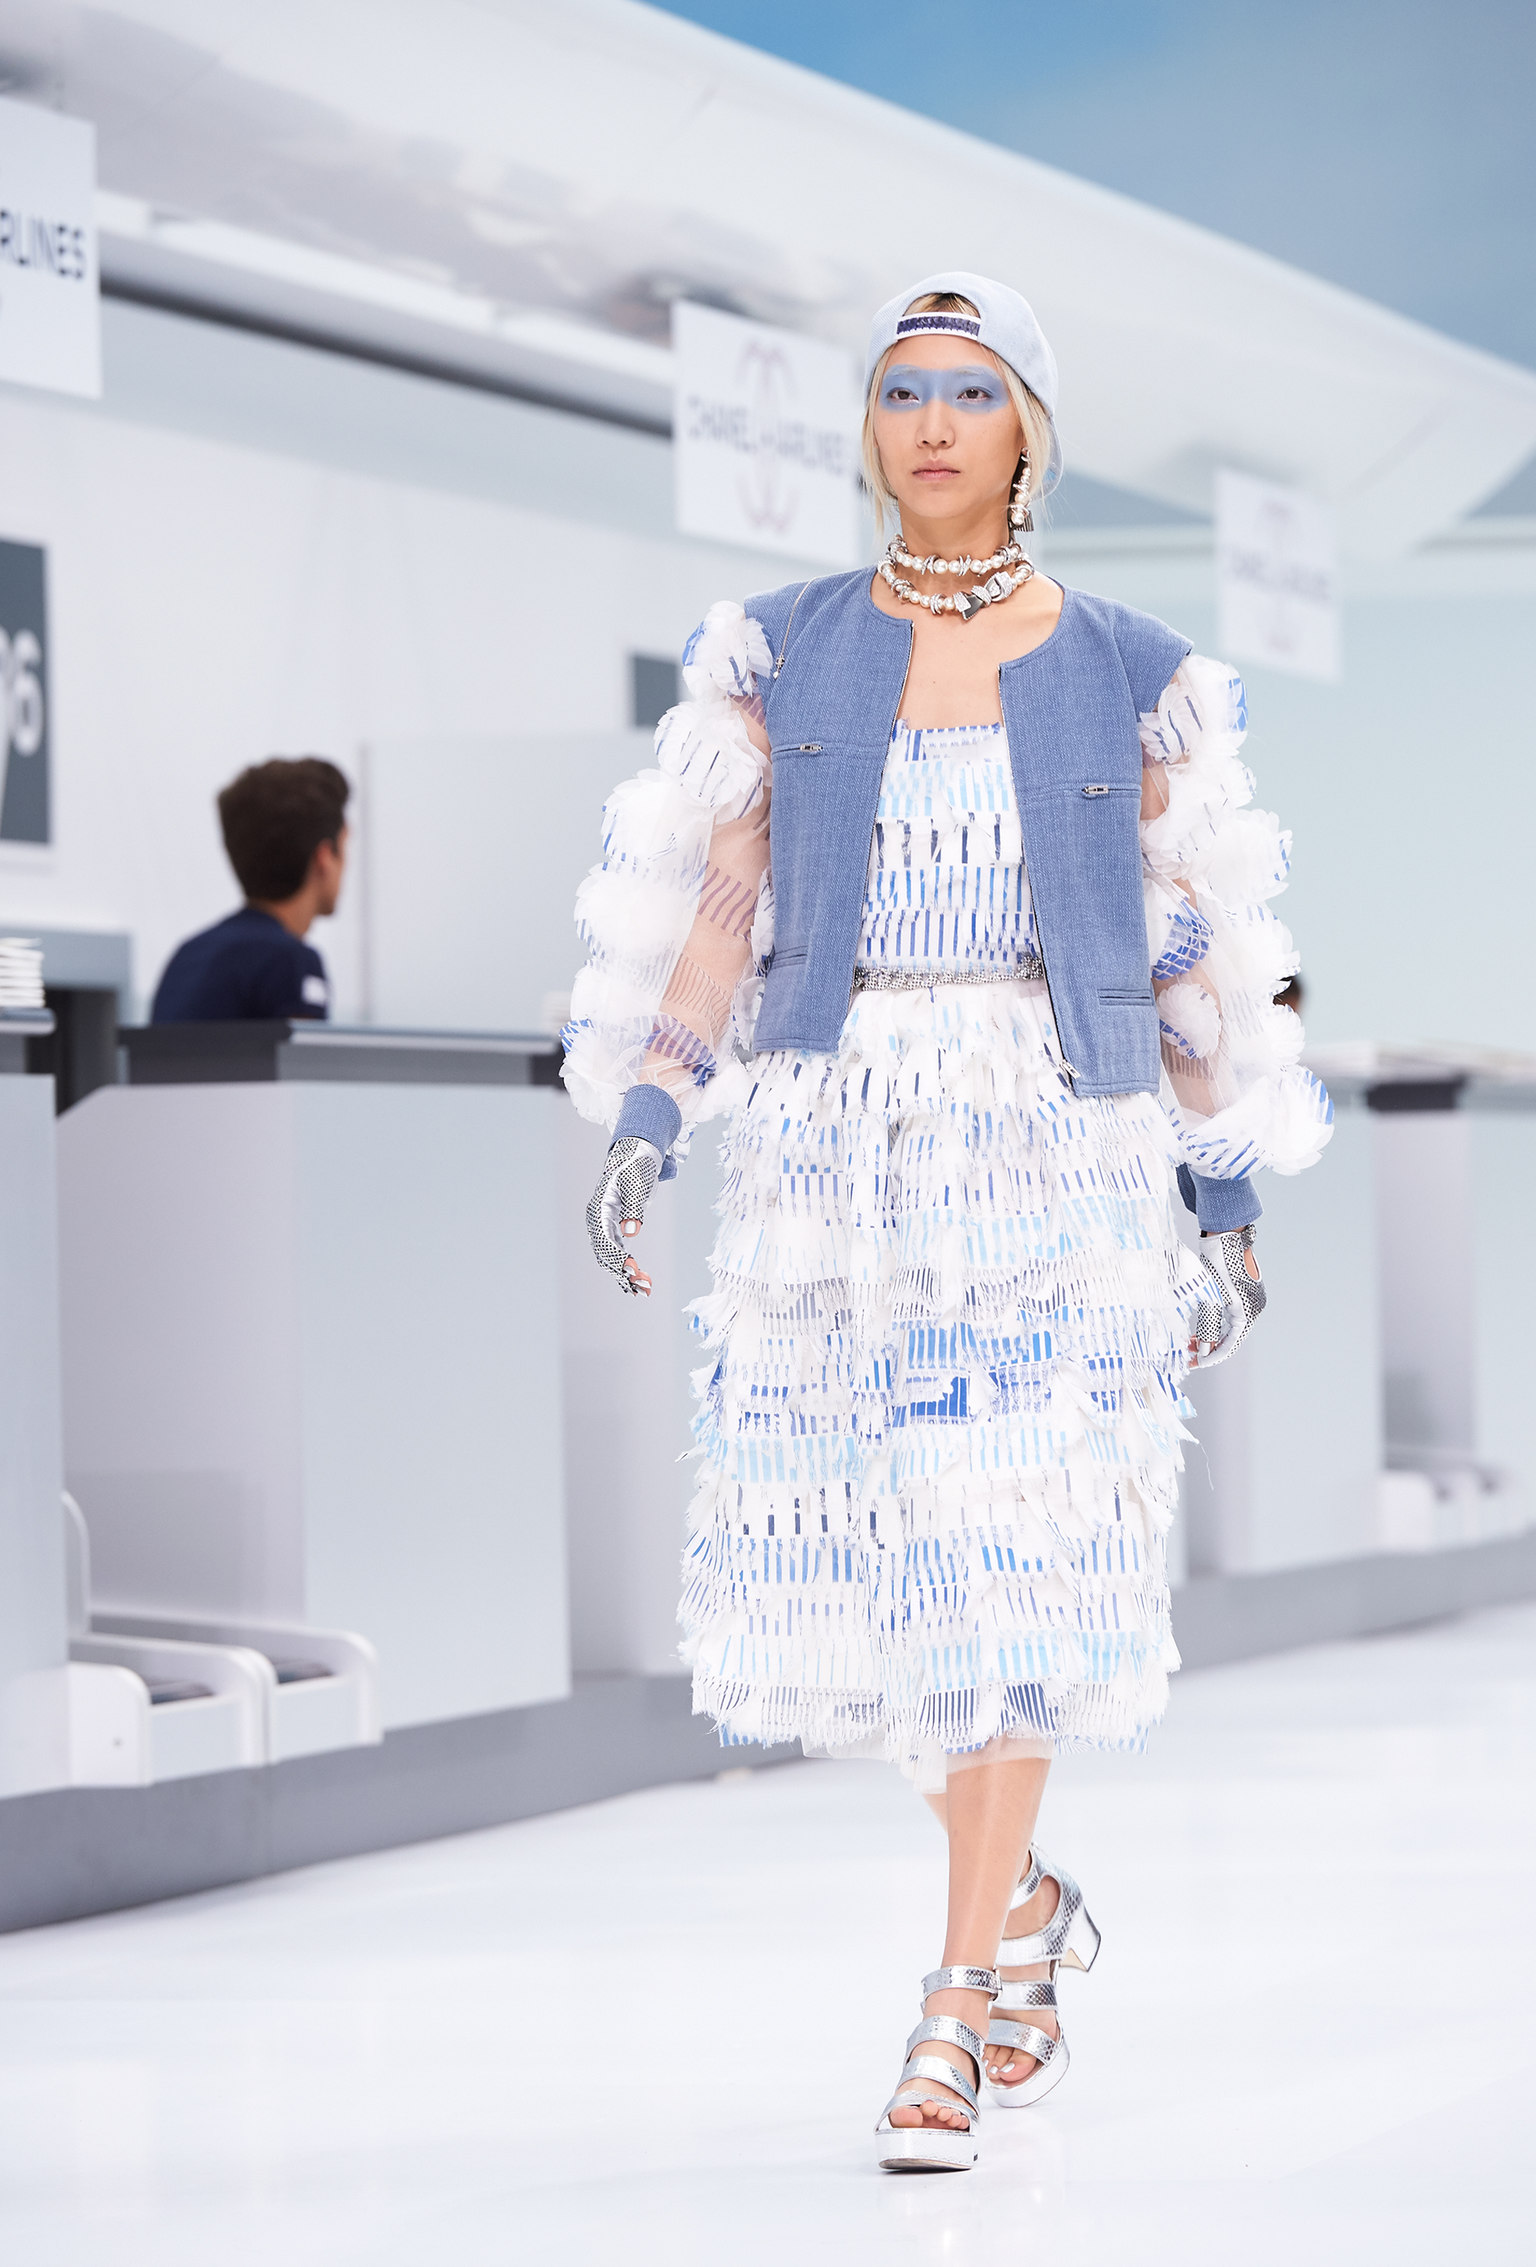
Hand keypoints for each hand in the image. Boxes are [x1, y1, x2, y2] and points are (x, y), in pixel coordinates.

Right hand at [586, 1136, 661, 1295]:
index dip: (616, 1255)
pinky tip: (638, 1282)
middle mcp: (597, 1219)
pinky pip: (616, 1253)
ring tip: (643, 1290)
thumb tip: (630, 1230)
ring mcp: (603, 1225)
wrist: (635, 1159)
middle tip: (641, 1286)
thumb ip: (634, 1207)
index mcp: (601, 1207)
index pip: (604, 1237)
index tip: (631, 1269)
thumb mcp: (638, 1184)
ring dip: (624, 1274)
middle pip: (604, 1251)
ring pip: (609, 1257)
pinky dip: (626, 1267)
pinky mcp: (613, 1229)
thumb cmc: (637, 1168)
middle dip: (621, 1270)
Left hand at [1188, 1227, 1264, 1366]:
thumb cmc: (1217, 1263)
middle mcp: (1253, 1308)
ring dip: (1211, 1335)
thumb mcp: (1209, 1297)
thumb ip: (1207, 1326)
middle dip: (1209, 1347)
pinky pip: (1230, 1316)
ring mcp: (1250, 1300)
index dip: (1212, 1357)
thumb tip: (1203, 1351)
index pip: (1231, 1345)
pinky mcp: (1243, 1293)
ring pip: (1229, 1327)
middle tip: (1188, 1355)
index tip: (1196, 1365)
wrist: (1226, 1235)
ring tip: (1190, 1342)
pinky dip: (1216, 1323)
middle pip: (1231, 1337)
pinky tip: (1200, 1328)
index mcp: (1247, 1312)